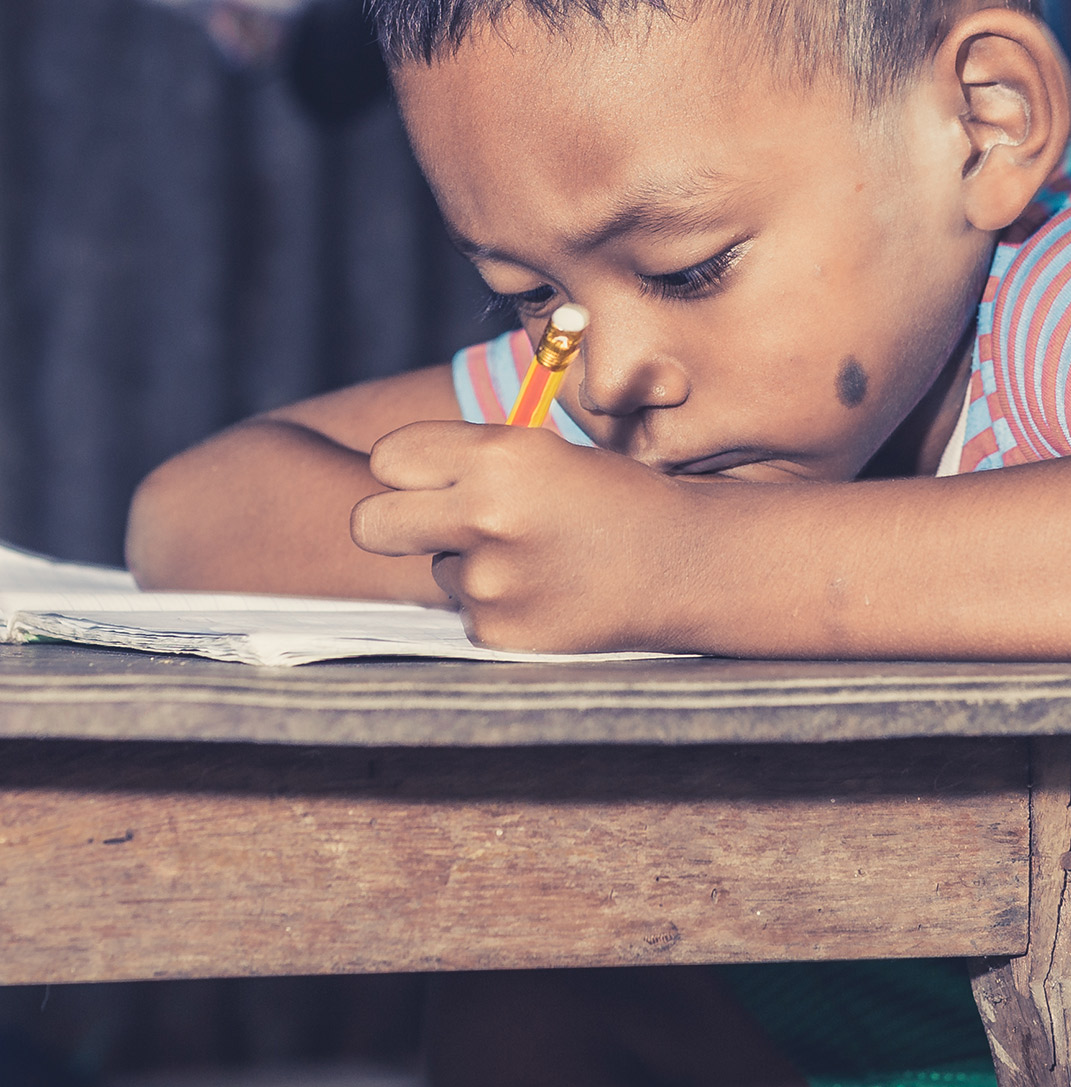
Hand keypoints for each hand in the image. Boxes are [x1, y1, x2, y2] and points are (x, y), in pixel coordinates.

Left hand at [350, 421, 698, 651]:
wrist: (686, 564)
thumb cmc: (614, 498)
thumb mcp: (545, 453)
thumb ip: (469, 461)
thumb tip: (391, 477)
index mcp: (498, 456)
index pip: (389, 459)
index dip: (406, 469)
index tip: (425, 478)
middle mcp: (485, 516)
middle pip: (369, 524)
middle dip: (390, 522)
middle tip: (428, 524)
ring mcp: (490, 582)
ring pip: (434, 569)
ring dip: (470, 564)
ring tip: (537, 558)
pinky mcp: (498, 634)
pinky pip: (467, 612)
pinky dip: (499, 605)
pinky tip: (548, 591)